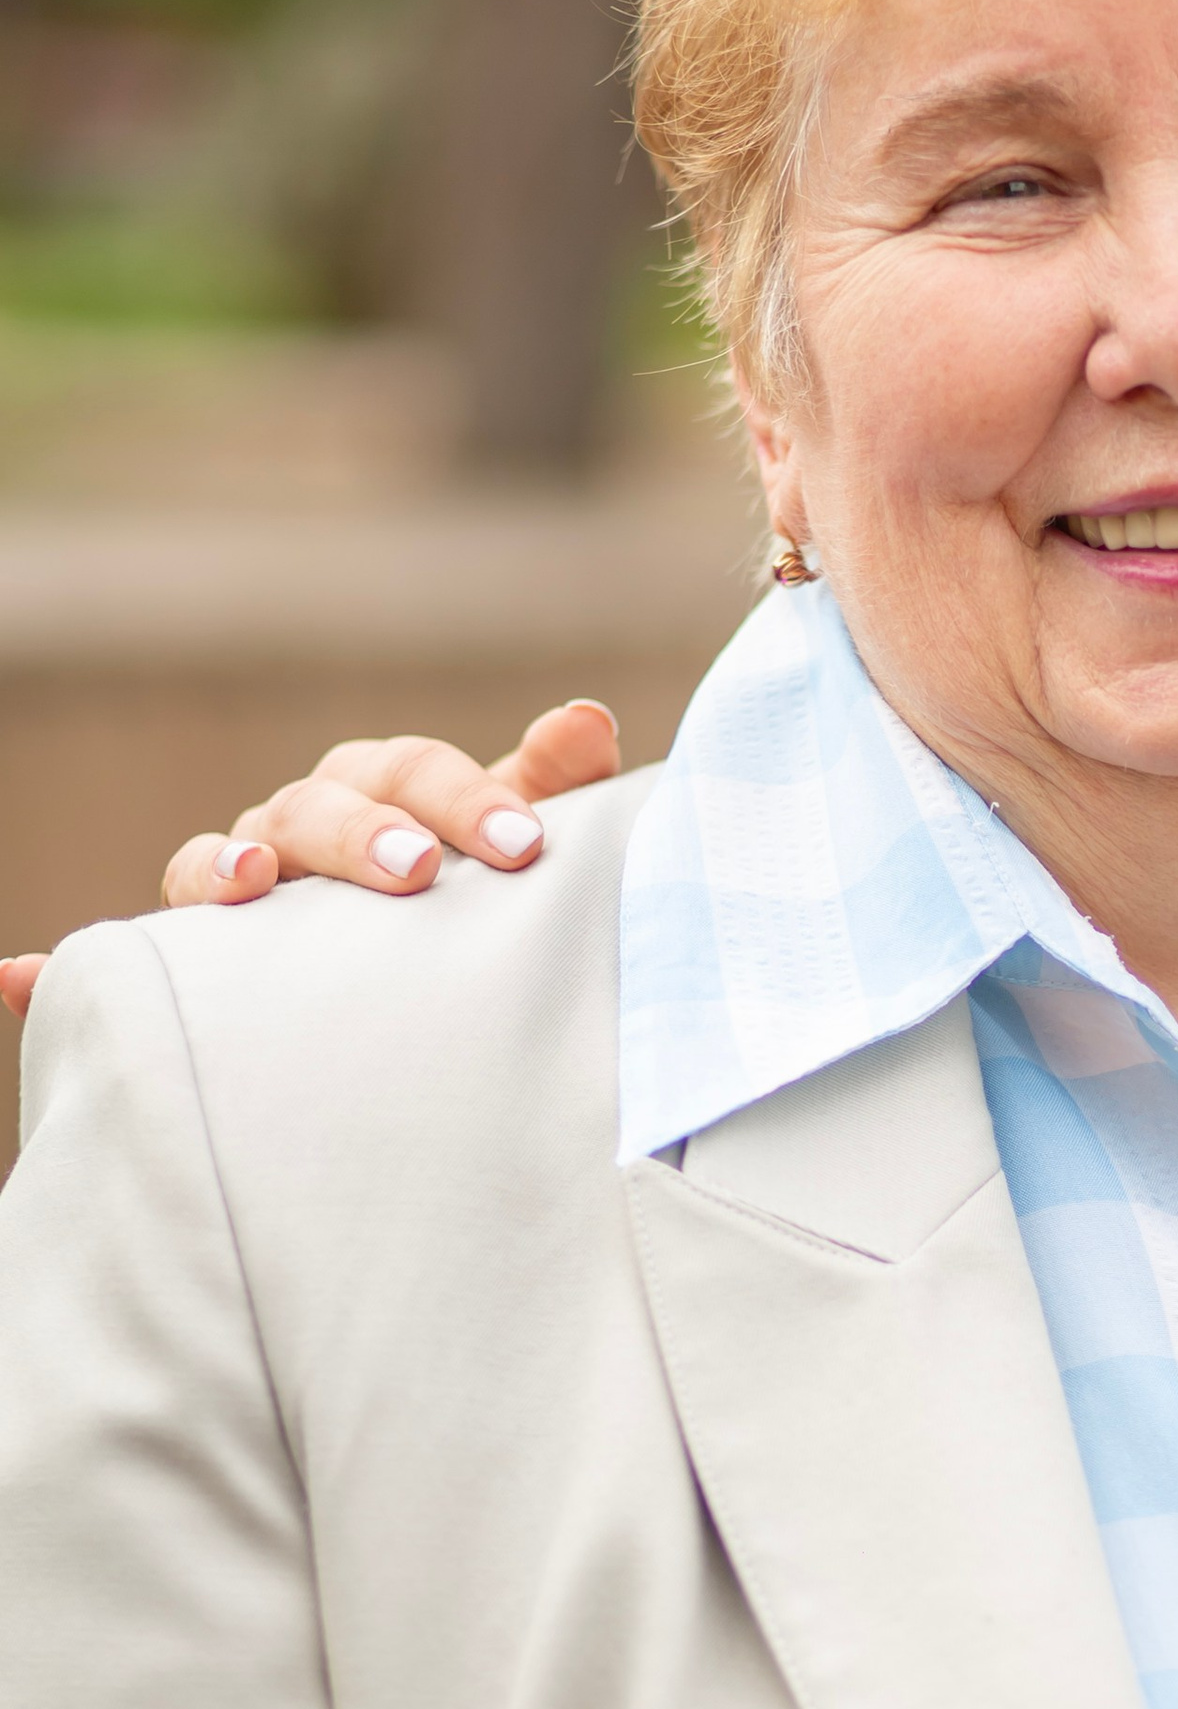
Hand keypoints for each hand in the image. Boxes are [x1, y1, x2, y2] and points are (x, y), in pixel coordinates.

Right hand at [0, 702, 626, 1026]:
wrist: (430, 987)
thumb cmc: (474, 896)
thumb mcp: (519, 847)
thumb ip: (548, 790)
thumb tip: (588, 721)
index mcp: (373, 788)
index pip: (404, 771)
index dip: (460, 798)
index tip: (520, 845)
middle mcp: (295, 828)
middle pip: (311, 809)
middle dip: (359, 834)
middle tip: (414, 874)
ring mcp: (236, 890)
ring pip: (209, 867)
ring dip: (218, 871)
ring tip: (244, 888)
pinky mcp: (191, 966)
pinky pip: (108, 963)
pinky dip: (52, 970)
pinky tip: (14, 980)